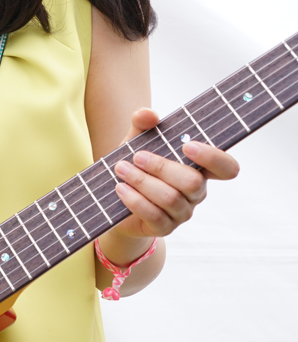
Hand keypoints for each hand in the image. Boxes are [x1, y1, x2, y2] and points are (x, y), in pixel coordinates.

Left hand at [109, 107, 240, 242]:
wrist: (115, 200)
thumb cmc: (135, 166)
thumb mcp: (135, 141)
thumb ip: (142, 125)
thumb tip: (148, 114)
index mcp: (198, 169)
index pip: (227, 168)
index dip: (214, 158)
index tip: (187, 146)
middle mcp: (196, 193)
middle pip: (193, 182)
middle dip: (162, 167)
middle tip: (136, 157)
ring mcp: (182, 212)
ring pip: (171, 198)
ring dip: (142, 181)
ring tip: (120, 170)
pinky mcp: (164, 227)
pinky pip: (154, 215)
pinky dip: (135, 200)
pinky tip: (120, 188)